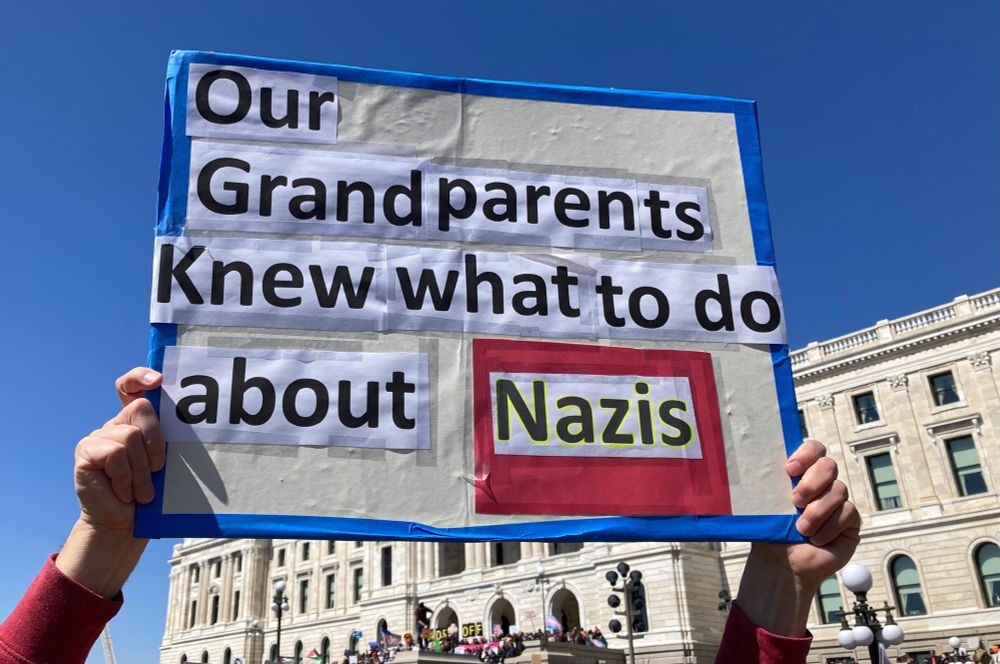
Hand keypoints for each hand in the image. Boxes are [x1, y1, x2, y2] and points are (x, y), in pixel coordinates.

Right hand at [55, 368, 162, 597]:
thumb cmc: (152, 494)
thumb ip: (168, 441)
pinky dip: (126, 477)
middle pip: (141, 408)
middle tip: (157, 470)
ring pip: (131, 436)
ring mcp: (98, 436)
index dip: (140, 376)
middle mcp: (116, 424)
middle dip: (156, 441)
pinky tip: (123, 492)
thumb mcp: (165, 463)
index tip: (158, 381)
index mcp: (136, 422)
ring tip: (141, 492)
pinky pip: (116, 453)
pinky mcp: (85, 451)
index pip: (131, 386)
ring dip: (142, 471)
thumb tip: (202, 423)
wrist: (125, 525)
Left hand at [735, 439, 860, 636]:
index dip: (806, 454)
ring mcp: (838, 501)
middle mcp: (822, 484)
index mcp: (801, 474)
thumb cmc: (770, 530)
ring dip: (817, 511)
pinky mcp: (850, 521)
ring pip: (839, 490)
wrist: (781, 563)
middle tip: (794, 501)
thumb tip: (749, 461)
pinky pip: (847, 513)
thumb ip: (764, 482)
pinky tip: (816, 539)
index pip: (813, 449)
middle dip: (812, 483)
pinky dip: (829, 527)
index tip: (789, 469)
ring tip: (800, 528)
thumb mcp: (765, 503)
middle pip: (828, 465)